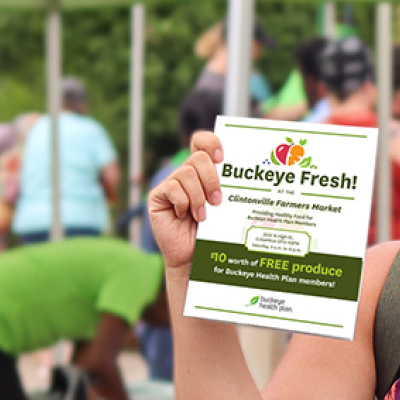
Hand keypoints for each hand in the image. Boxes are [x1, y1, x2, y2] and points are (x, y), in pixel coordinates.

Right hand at [147, 130, 223, 271]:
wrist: (194, 257)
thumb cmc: (212, 233)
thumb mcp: (224, 207)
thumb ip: (226, 188)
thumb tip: (242, 175)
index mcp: (203, 171)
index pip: (202, 142)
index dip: (211, 142)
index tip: (222, 158)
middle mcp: (185, 174)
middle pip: (198, 158)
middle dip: (212, 179)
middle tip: (217, 201)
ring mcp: (170, 184)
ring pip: (187, 173)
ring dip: (199, 196)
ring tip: (203, 216)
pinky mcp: (158, 196)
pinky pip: (172, 188)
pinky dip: (183, 203)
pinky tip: (185, 216)